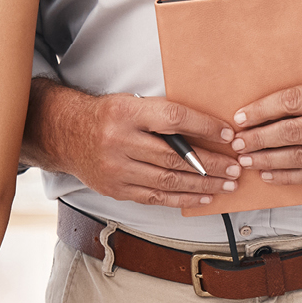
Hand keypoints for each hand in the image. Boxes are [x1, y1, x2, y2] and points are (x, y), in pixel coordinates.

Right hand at [36, 90, 240, 206]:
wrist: (67, 134)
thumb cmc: (108, 117)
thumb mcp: (132, 104)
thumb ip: (162, 116)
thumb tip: (209, 131)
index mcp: (126, 113)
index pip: (174, 119)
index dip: (204, 127)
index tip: (228, 135)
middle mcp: (119, 141)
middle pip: (175, 156)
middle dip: (210, 164)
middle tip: (234, 167)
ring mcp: (116, 168)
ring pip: (168, 181)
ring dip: (202, 185)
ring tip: (225, 184)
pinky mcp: (115, 189)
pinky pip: (155, 197)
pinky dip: (182, 198)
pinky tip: (202, 196)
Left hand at [229, 69, 301, 185]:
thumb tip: (266, 111)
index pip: (293, 101)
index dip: (262, 110)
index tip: (240, 117)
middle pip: (294, 132)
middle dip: (260, 139)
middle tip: (238, 143)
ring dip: (270, 160)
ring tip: (248, 159)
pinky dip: (290, 176)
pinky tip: (270, 173)